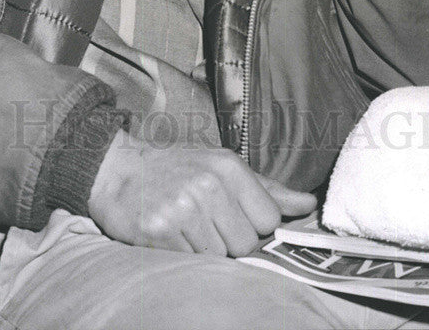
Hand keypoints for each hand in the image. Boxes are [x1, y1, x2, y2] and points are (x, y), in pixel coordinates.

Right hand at [88, 129, 315, 255]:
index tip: (234, 215)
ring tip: (188, 226)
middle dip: (230, 240)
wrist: (120, 171)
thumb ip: (267, 189)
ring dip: (206, 249)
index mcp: (229, 167)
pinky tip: (172, 234)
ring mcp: (184, 209)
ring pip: (221, 257)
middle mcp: (209, 185)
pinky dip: (184, 255)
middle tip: (207, 221)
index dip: (254, 224)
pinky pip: (192, 262)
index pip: (269, 218)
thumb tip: (308, 204)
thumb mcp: (223, 167)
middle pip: (247, 243)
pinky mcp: (160, 232)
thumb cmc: (179, 169)